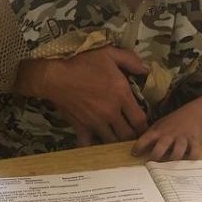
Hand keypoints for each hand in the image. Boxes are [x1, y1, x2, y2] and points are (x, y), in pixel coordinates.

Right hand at [16, 46, 148, 145]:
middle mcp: (111, 112)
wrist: (54, 75)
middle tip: (133, 133)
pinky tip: (95, 144)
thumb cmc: (82, 62)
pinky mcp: (81, 127)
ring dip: (116, 141)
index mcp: (121, 95)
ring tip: (117, 138)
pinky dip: (93, 147)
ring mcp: (96, 122)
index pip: (140, 120)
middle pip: (128, 135)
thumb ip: (130, 60)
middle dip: (133, 136)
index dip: (144, 126)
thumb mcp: (109, 53)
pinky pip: (88, 144)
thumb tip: (147, 69)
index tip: (144, 125)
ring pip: (112, 141)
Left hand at [132, 108, 201, 160]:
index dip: (138, 146)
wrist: (194, 114)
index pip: (146, 138)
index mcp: (159, 131)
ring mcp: (182, 138)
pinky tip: (188, 160)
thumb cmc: (173, 122)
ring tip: (171, 163)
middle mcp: (170, 134)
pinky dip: (191, 158)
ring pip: (177, 152)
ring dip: (173, 159)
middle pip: (161, 147)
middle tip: (153, 163)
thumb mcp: (160, 125)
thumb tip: (137, 149)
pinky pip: (194, 152)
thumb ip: (151, 136)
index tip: (134, 154)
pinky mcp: (194, 141)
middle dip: (156, 156)